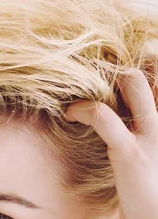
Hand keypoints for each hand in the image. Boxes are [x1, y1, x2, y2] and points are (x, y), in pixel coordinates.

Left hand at [64, 66, 157, 218]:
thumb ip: (152, 145)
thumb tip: (133, 136)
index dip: (151, 68)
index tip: (126, 75)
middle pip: (157, 67)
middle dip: (129, 65)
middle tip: (103, 76)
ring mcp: (156, 135)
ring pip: (133, 81)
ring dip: (105, 79)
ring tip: (86, 93)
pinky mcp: (130, 153)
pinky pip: (101, 115)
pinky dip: (81, 110)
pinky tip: (70, 115)